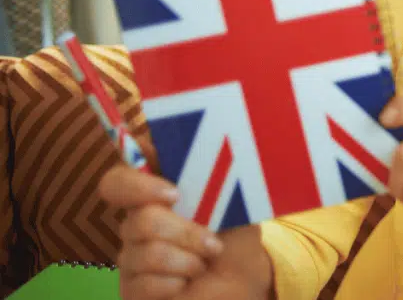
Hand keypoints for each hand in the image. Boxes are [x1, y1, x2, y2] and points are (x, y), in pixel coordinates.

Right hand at [97, 165, 264, 299]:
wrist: (240, 281)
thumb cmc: (234, 237)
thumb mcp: (238, 206)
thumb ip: (224, 183)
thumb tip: (222, 159)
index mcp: (156, 193)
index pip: (121, 179)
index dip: (137, 183)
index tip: (175, 194)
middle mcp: (136, 222)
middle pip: (138, 219)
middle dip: (184, 232)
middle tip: (212, 240)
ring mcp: (130, 256)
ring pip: (149, 253)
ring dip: (190, 260)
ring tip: (205, 262)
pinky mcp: (130, 288)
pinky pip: (146, 284)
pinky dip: (177, 284)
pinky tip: (187, 282)